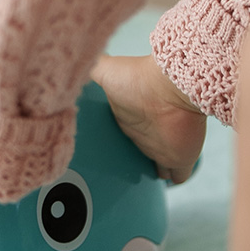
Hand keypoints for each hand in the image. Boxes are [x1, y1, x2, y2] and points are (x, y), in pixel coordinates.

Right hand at [90, 54, 205, 183]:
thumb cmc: (139, 79)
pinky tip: (167, 182)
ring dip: (151, 170)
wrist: (170, 88)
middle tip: (119, 170)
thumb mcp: (104, 71)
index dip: (115, 142)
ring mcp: (163, 147)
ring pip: (158, 164)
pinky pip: (178, 175)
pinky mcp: (180, 159)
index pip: (122, 134)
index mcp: (128, 118)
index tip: (104, 152)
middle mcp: (145, 133)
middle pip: (139, 150)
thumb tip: (69, 67)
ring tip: (137, 181)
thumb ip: (90, 69)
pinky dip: (174, 179)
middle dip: (132, 159)